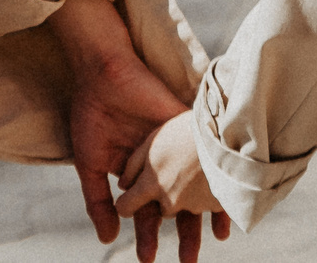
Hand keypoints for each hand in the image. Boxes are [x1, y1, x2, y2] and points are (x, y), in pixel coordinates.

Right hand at [49, 1, 224, 260]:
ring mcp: (175, 146)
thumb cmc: (92, 115)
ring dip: (205, 212)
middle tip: (188, 261)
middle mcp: (159, 162)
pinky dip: (219, 177)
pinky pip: (208, 156)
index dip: (148, 233)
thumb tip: (107, 239)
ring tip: (214, 240)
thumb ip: (98, 202)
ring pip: (196, 185)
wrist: (105, 73)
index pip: (147, 208)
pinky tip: (227, 198)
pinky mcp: (187, 129)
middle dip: (183, 232)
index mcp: (136, 171)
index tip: (148, 258)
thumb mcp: (89, 164)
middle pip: (176, 203)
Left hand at [118, 111, 226, 229]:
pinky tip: (214, 174)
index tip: (131, 198)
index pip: (126, 208)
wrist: (228, 132)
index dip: (126, 203)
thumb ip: (134, 165)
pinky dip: (208, 194)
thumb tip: (123, 184)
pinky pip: (208, 204)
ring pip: (185, 205)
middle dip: (164, 196)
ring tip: (199, 168)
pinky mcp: (216, 206)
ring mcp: (194, 206)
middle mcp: (170, 201)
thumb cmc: (186, 131)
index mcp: (151, 185)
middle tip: (177, 171)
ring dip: (188, 194)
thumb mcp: (153, 140)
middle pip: (160, 208)